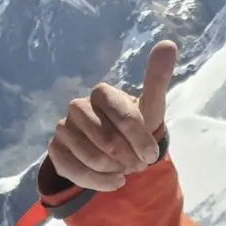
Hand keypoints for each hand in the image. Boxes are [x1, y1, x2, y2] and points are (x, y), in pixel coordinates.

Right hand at [47, 40, 178, 191]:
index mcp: (102, 92)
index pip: (124, 117)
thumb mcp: (151, 107)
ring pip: (91, 157)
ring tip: (125, 171)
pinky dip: (98, 182)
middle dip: (128, 158)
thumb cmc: (134, 127)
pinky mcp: (55, 149)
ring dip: (114, 171)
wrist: (116, 148)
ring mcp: (63, 128)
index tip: (152, 156)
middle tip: (138, 165)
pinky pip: (74, 171)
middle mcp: (78, 106)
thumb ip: (157, 79)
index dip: (141, 140)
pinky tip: (113, 182)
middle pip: (107, 141)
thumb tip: (169, 44)